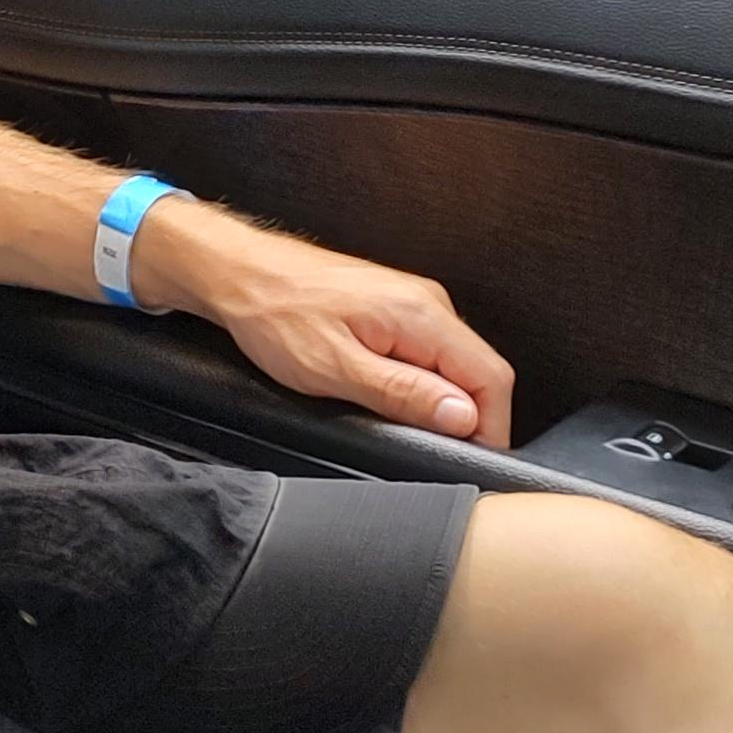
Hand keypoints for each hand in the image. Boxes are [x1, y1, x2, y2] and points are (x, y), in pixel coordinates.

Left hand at [132, 197, 514, 444]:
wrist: (240, 274)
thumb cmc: (276, 316)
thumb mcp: (337, 370)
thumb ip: (405, 393)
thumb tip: (463, 417)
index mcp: (422, 314)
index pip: (492, 378)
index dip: (491, 428)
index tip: (471, 458)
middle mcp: (428, 303)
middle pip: (479, 372)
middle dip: (467, 418)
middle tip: (430, 448)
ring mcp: (413, 303)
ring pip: (455, 364)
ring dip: (441, 401)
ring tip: (404, 423)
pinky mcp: (395, 309)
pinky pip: (430, 352)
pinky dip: (422, 382)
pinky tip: (390, 396)